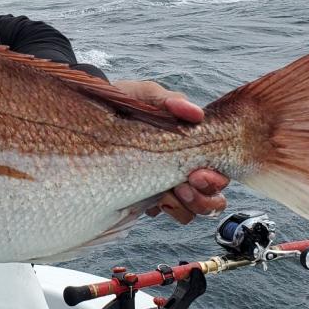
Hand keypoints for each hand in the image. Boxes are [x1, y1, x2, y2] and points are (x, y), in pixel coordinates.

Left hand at [111, 79, 229, 224]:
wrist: (90, 116)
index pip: (218, 167)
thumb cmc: (124, 103)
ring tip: (167, 196)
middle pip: (213, 194)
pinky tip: (151, 201)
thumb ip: (169, 101)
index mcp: (191, 143)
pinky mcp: (148, 196)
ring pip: (195, 209)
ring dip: (189, 206)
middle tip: (184, 184)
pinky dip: (167, 210)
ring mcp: (167, 183)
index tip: (197, 173)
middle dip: (204, 196)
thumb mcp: (146, 96)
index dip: (215, 177)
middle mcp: (184, 166)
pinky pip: (170, 212)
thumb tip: (195, 113)